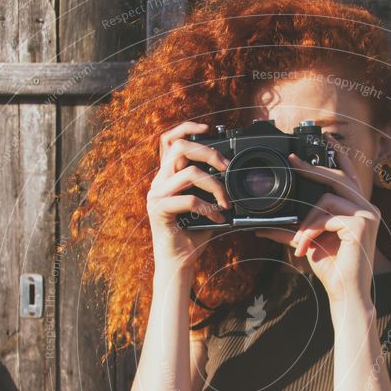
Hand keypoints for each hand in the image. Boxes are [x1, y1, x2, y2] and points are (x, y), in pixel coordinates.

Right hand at [146, 121, 230, 274]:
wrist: (179, 263)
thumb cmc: (193, 235)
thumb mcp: (206, 206)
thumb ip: (212, 188)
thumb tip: (234, 175)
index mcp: (167, 176)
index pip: (169, 140)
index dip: (187, 128)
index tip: (208, 129)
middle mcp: (159, 182)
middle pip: (180, 148)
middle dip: (209, 153)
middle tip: (227, 167)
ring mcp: (156, 195)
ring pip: (188, 173)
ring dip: (215, 186)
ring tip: (226, 202)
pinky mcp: (159, 210)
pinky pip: (188, 200)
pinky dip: (208, 208)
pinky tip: (218, 218)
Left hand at [255, 146, 380, 303]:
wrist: (344, 293)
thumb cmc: (330, 268)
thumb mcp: (307, 242)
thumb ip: (291, 229)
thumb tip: (263, 226)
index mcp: (358, 208)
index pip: (346, 175)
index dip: (332, 157)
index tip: (317, 144)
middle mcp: (367, 207)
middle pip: (336, 178)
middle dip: (312, 168)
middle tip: (291, 162)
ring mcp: (368, 214)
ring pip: (327, 198)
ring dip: (307, 221)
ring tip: (299, 242)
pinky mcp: (362, 224)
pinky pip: (327, 216)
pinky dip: (311, 230)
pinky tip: (305, 247)